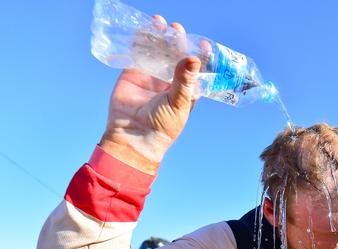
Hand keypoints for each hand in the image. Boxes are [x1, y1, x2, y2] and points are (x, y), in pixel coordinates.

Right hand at [100, 17, 201, 173]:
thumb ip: (184, 80)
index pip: (196, 68)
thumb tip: (193, 58)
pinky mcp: (133, 74)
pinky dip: (140, 40)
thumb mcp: (178, 102)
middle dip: (177, 40)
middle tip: (176, 28)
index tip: (204, 44)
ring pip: (157, 51)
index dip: (200, 55)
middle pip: (175, 54)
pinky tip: (144, 29)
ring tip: (159, 23)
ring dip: (158, 36)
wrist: (134, 137)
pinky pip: (137, 53)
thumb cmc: (163, 126)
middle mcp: (169, 80)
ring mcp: (151, 76)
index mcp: (186, 89)